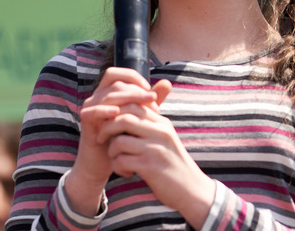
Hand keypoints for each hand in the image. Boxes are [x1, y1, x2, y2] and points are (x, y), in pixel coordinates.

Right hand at [65, 67, 165, 214]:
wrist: (105, 162)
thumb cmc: (122, 138)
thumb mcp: (139, 117)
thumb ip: (151, 100)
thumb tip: (167, 82)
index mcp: (108, 93)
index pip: (119, 74)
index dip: (134, 77)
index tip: (151, 90)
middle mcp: (97, 97)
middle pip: (116, 83)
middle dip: (136, 90)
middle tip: (153, 100)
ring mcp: (90, 108)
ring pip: (108, 95)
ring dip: (128, 99)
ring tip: (145, 108)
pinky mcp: (85, 122)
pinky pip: (93, 111)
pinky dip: (105, 110)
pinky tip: (118, 113)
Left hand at [98, 93, 215, 227]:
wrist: (192, 190)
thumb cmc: (174, 164)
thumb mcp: (165, 139)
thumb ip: (149, 125)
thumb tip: (124, 113)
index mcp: (162, 123)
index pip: (133, 104)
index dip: (115, 111)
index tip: (108, 123)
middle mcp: (160, 133)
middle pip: (123, 118)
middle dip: (107, 128)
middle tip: (102, 138)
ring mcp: (155, 149)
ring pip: (119, 141)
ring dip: (111, 151)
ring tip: (117, 158)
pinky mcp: (150, 168)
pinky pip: (121, 161)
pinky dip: (117, 167)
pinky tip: (126, 172)